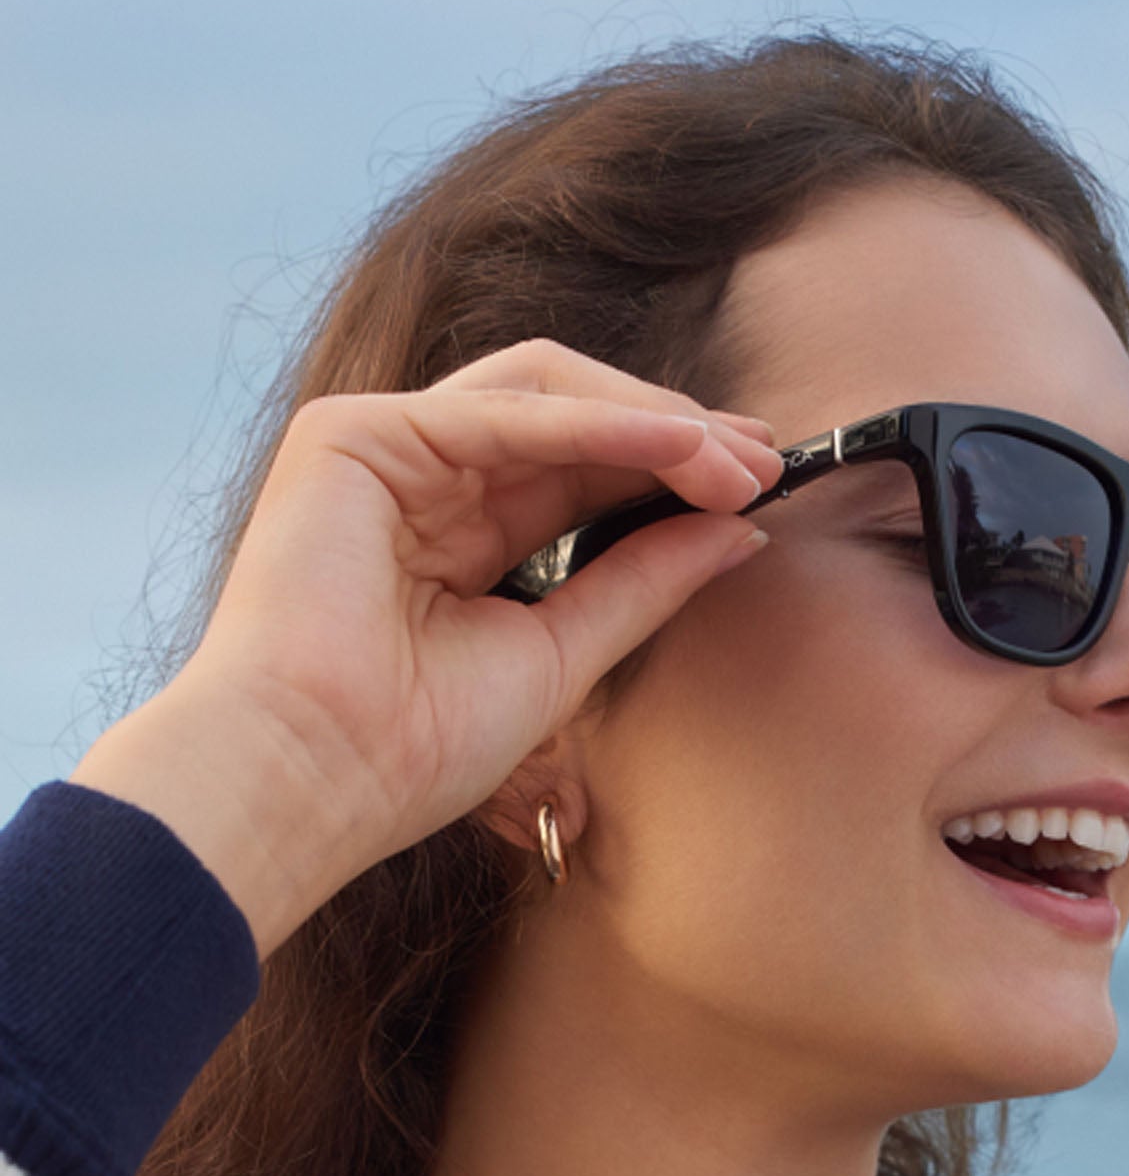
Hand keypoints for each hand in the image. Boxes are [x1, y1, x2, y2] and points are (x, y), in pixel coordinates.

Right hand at [72, 340, 781, 952]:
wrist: (316, 780)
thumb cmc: (417, 745)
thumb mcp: (564, 651)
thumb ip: (645, 582)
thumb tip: (743, 533)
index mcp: (463, 533)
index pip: (585, 472)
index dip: (673, 468)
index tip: (759, 484)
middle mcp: (426, 481)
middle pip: (572, 418)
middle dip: (675, 435)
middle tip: (765, 464)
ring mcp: (385, 448)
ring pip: (543, 395)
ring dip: (649, 423)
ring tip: (734, 463)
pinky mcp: (352, 435)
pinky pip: (501, 415)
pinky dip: (595, 423)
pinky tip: (675, 442)